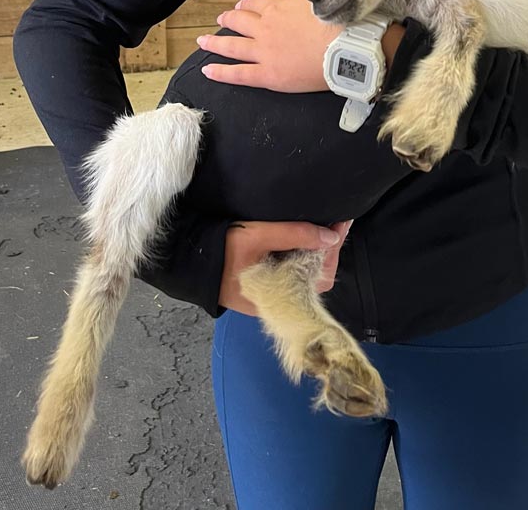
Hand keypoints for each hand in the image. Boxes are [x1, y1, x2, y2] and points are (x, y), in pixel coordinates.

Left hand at [197, 0, 341, 91]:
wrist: (346, 46)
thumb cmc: (336, 20)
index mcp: (277, 8)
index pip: (255, 4)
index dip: (245, 5)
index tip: (241, 6)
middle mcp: (265, 28)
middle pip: (238, 22)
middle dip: (227, 20)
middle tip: (220, 21)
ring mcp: (264, 52)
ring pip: (232, 46)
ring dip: (215, 43)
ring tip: (203, 42)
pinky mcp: (268, 74)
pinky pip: (238, 73)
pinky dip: (221, 73)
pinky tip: (208, 71)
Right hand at [220, 219, 353, 315]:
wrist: (186, 258)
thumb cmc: (221, 248)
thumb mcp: (259, 235)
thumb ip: (295, 234)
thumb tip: (331, 236)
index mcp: (279, 294)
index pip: (320, 276)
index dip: (332, 249)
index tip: (341, 224)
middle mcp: (278, 301)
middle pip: (315, 278)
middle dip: (328, 252)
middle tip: (334, 225)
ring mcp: (271, 296)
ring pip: (304, 277)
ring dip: (315, 253)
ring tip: (322, 229)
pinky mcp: (264, 288)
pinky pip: (291, 276)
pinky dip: (301, 258)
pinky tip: (304, 241)